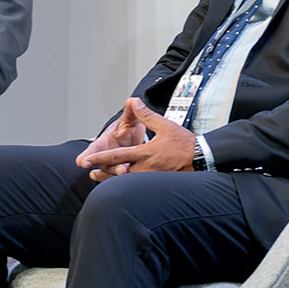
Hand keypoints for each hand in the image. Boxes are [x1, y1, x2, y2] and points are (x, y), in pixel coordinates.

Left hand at [77, 97, 195, 178]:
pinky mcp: (157, 183)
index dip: (99, 158)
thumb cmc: (185, 145)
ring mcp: (150, 178)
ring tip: (101, 177)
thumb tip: (134, 103)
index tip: (86, 161)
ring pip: (126, 181)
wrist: (202, 160)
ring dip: (112, 179)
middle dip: (102, 172)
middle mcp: (145, 168)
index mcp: (144, 153)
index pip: (117, 156)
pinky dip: (126, 183)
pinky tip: (123, 181)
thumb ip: (146, 115)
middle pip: (117, 173)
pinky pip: (137, 185)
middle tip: (91, 172)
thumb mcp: (165, 125)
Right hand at [77, 102, 150, 181]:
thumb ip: (130, 112)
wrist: (136, 135)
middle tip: (117, 168)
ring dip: (118, 172)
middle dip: (109, 167)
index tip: (81, 161)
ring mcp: (117, 163)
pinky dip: (128, 178)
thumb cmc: (128, 126)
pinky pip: (126, 176)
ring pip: (115, 171)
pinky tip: (132, 179)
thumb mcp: (129, 118)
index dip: (88, 155)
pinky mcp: (127, 170)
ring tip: (125, 170)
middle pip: (105, 163)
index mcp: (104, 141)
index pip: (94, 149)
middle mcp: (108, 154)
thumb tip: (132, 101)